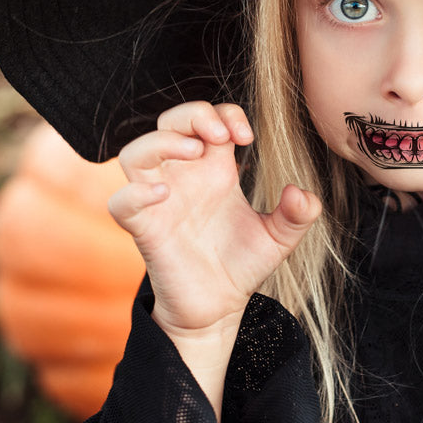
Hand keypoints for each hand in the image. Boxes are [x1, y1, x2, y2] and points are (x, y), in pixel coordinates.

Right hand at [109, 101, 320, 337]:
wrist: (219, 307)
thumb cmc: (243, 264)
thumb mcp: (280, 237)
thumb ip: (298, 215)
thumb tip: (301, 193)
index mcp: (215, 169)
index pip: (210, 119)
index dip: (226, 114)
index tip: (247, 136)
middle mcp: (184, 178)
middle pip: (170, 122)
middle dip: (193, 114)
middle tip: (221, 134)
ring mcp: (160, 202)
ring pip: (136, 152)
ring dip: (161, 142)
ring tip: (195, 151)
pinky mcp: (145, 230)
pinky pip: (121, 203)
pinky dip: (135, 193)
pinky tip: (163, 195)